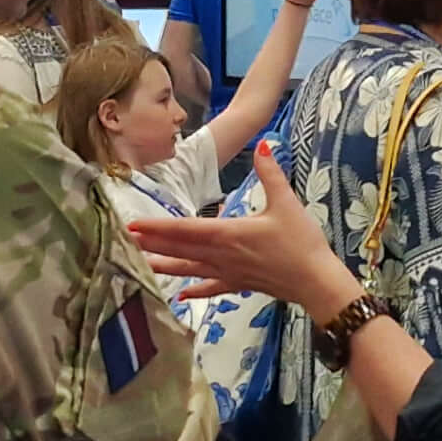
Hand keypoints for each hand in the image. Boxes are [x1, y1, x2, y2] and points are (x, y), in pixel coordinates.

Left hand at [124, 143, 357, 317]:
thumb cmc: (301, 242)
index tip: (134, 225)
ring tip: (141, 264)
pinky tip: (182, 296)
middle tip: (126, 240)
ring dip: (164, 266)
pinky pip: (211, 288)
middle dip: (153, 243)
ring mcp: (228, 273)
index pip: (185, 230)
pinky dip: (195, 290)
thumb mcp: (286, 203)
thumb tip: (263, 145)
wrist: (315, 281)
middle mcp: (221, 255)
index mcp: (228, 234)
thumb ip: (271, 173)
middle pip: (180, 248)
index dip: (158, 227)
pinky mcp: (239, 285)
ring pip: (189, 269)